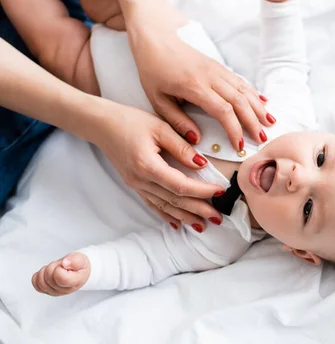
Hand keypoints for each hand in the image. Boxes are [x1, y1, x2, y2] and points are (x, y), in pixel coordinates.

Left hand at [32, 253, 89, 295]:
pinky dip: (38, 275)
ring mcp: (55, 292)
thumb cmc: (79, 265)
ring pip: (41, 281)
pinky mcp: (47, 291)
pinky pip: (36, 283)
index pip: (61, 279)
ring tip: (55, 268)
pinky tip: (46, 273)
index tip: (65, 264)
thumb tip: (65, 263)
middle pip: (49, 278)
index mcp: (76, 283)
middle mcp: (65, 290)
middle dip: (53, 266)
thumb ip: (76, 260)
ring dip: (45, 270)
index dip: (59, 268)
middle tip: (61, 265)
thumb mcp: (82, 259)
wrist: (76, 270)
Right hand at [92, 99, 224, 229]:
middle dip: (198, 210)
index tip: (221, 191)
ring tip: (203, 226)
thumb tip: (201, 164)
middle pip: (174, 201)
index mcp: (148, 166)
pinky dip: (167, 215)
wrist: (101, 124)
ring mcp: (136, 185)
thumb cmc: (130, 121)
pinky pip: (153, 204)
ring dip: (185, 217)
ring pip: (164, 206)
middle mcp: (141, 180)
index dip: (202, 191)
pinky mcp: (134, 185)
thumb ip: (181, 147)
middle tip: (218, 218)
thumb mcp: (160, 127)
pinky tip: (178, 224)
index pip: (181, 186)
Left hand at [126, 4, 273, 150]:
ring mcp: (217, 69)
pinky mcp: (218, 66)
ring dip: (258, 107)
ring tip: (269, 123)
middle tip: (261, 138)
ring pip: (244, 89)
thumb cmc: (153, 70)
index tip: (239, 144)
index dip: (234, 129)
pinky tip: (263, 102)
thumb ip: (177, 121)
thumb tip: (196, 139)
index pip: (223, 110)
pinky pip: (240, 81)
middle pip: (239, 100)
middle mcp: (210, 77)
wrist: (155, 38)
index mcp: (195, 86)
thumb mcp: (157, 100)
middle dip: (253, 121)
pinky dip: (254, 93)